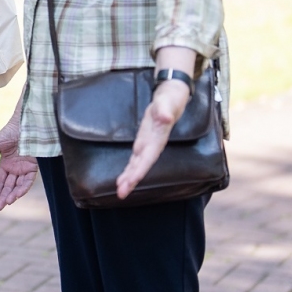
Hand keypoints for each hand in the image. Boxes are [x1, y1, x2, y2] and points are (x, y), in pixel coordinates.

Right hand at [0, 117, 36, 209]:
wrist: (25, 124)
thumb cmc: (10, 131)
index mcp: (6, 163)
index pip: (0, 181)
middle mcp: (16, 168)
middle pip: (9, 186)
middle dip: (4, 197)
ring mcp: (25, 168)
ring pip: (18, 185)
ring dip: (13, 194)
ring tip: (7, 202)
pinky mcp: (33, 166)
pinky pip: (28, 180)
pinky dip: (23, 188)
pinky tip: (16, 195)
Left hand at [115, 80, 190, 198]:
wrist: (172, 97)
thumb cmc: (171, 100)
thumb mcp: (168, 102)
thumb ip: (165, 110)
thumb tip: (165, 118)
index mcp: (158, 138)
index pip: (149, 157)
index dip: (141, 169)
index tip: (132, 181)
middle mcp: (152, 145)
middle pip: (141, 165)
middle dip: (132, 179)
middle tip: (121, 194)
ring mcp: (147, 144)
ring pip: (137, 165)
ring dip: (129, 178)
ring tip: (120, 191)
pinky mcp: (143, 142)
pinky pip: (135, 159)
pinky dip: (129, 169)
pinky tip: (123, 179)